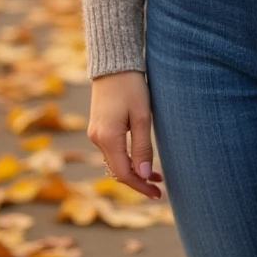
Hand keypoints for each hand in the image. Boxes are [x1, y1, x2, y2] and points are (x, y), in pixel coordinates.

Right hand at [87, 70, 163, 198]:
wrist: (114, 62)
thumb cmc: (131, 86)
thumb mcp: (142, 116)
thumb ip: (142, 147)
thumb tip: (145, 176)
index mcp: (108, 138)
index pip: (124, 174)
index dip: (141, 186)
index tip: (158, 194)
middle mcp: (97, 139)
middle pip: (118, 170)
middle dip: (139, 181)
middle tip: (160, 187)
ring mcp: (96, 132)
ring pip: (115, 161)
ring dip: (133, 170)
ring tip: (156, 175)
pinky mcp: (98, 126)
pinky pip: (112, 150)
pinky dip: (126, 158)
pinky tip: (140, 158)